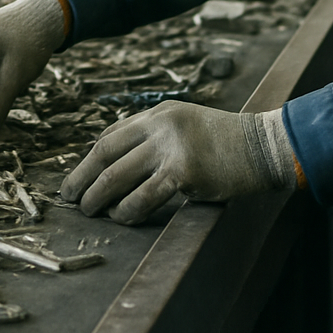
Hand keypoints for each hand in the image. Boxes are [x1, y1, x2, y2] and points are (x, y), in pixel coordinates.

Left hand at [60, 103, 294, 224]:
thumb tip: (119, 162)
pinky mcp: (183, 172)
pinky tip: (121, 218)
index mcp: (157, 114)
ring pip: (117, 175)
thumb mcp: (185, 125)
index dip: (89, 157)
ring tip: (89, 210)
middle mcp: (159, 126)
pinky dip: (127, 210)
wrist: (263, 146)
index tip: (78, 175)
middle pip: (105, 153)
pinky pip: (143, 196)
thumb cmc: (225, 142)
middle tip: (69, 196)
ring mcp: (170, 147)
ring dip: (97, 197)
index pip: (111, 134)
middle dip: (82, 176)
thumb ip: (155, 137)